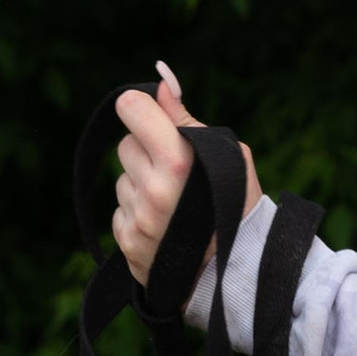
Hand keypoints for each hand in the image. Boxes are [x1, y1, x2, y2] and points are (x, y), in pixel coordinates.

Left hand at [114, 62, 261, 286]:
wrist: (236, 273)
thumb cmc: (236, 206)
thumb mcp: (226, 155)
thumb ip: (186, 119)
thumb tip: (162, 82)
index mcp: (177, 162)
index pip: (131, 109)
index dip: (140, 109)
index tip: (149, 116)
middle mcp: (153, 191)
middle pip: (124, 145)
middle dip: (145, 151)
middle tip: (174, 171)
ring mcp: (137, 219)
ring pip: (122, 180)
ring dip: (141, 184)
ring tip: (173, 203)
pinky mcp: (127, 242)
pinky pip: (120, 211)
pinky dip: (137, 213)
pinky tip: (165, 224)